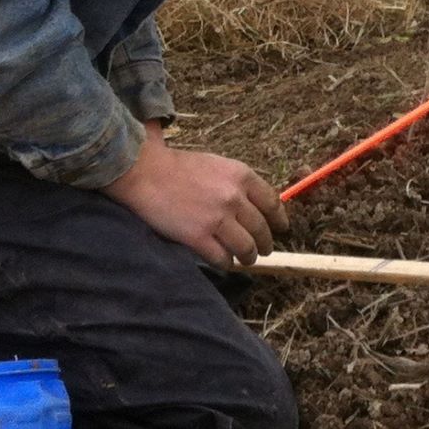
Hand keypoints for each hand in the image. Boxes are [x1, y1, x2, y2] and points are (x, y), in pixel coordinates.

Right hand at [105, 128, 287, 267]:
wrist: (147, 173)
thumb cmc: (180, 168)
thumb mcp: (219, 165)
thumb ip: (239, 183)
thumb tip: (255, 205)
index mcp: (242, 176)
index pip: (272, 203)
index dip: (279, 219)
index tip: (282, 228)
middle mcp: (235, 197)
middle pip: (261, 228)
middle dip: (266, 243)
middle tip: (266, 250)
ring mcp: (217, 218)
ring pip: (246, 247)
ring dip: (249, 256)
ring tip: (247, 259)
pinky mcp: (198, 237)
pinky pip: (222, 257)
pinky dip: (226, 262)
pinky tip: (225, 262)